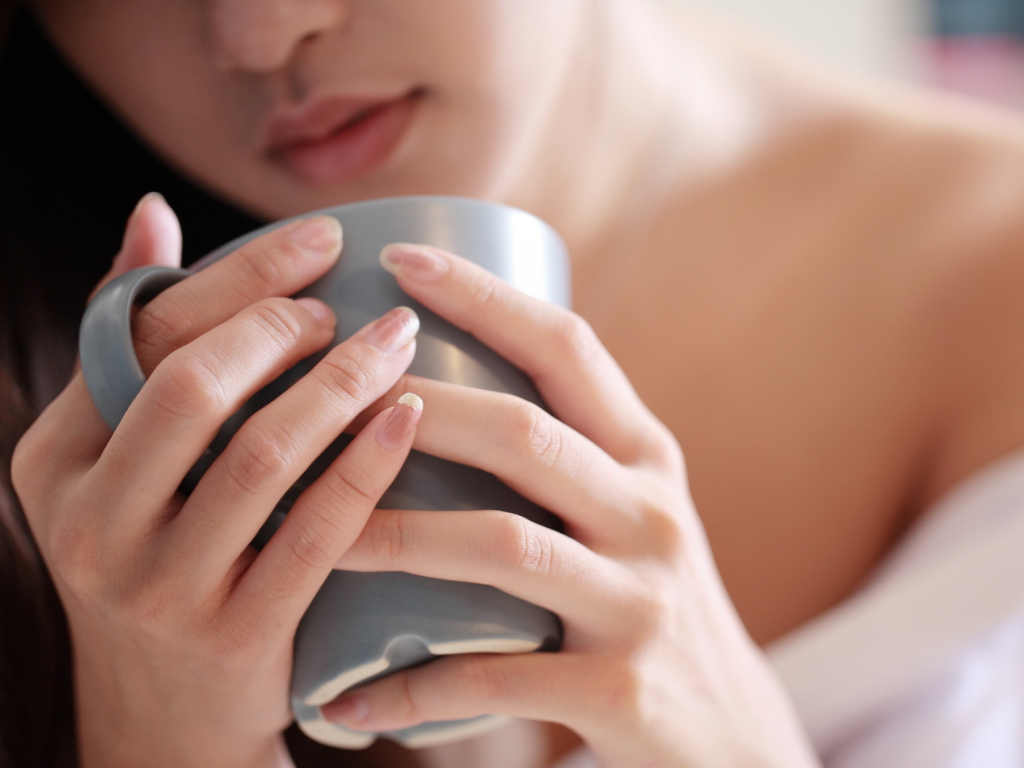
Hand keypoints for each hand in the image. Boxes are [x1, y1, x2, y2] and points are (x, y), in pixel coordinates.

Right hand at [12, 196, 423, 767]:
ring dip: (340, 386)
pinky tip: (408, 418)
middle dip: (283, 327)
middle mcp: (92, 521)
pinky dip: (367, 467)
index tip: (322, 239)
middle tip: (353, 307)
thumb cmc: (161, 556)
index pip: (141, 336)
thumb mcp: (120, 461)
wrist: (163, 717)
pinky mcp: (233, 635)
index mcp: (57, 458)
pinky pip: (314, 533)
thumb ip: (136, 344)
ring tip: (396, 344)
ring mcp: (158, 586)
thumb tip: (151, 210)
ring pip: (260, 456)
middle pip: (191, 387)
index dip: (239, 276)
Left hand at [321, 243, 819, 767]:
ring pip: (502, 547)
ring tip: (316, 537)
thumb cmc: (646, 601)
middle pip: (524, 434)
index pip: (568, 349)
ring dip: (394, 536)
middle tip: (330, 399)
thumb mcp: (632, 510)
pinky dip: (414, 687)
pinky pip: (496, 681)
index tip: (398, 259)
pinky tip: (349, 700)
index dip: (484, 296)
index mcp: (647, 457)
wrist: (729, 732)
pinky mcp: (621, 689)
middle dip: (416, 407)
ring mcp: (640, 603)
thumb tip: (439, 388)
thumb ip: (567, 453)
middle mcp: (651, 515)